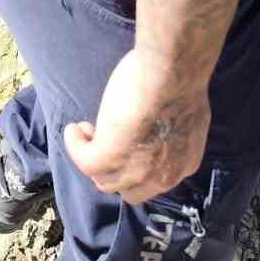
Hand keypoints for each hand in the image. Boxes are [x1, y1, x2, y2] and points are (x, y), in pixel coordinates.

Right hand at [64, 48, 209, 203]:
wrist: (172, 71)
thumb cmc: (181, 78)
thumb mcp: (185, 114)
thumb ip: (173, 130)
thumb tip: (162, 127)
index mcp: (183, 164)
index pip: (154, 180)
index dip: (136, 162)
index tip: (128, 138)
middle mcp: (161, 176)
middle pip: (129, 189)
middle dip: (115, 168)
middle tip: (106, 138)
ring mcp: (135, 170)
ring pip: (105, 181)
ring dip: (92, 157)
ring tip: (86, 129)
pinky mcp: (110, 155)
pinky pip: (84, 161)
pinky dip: (75, 146)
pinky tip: (74, 129)